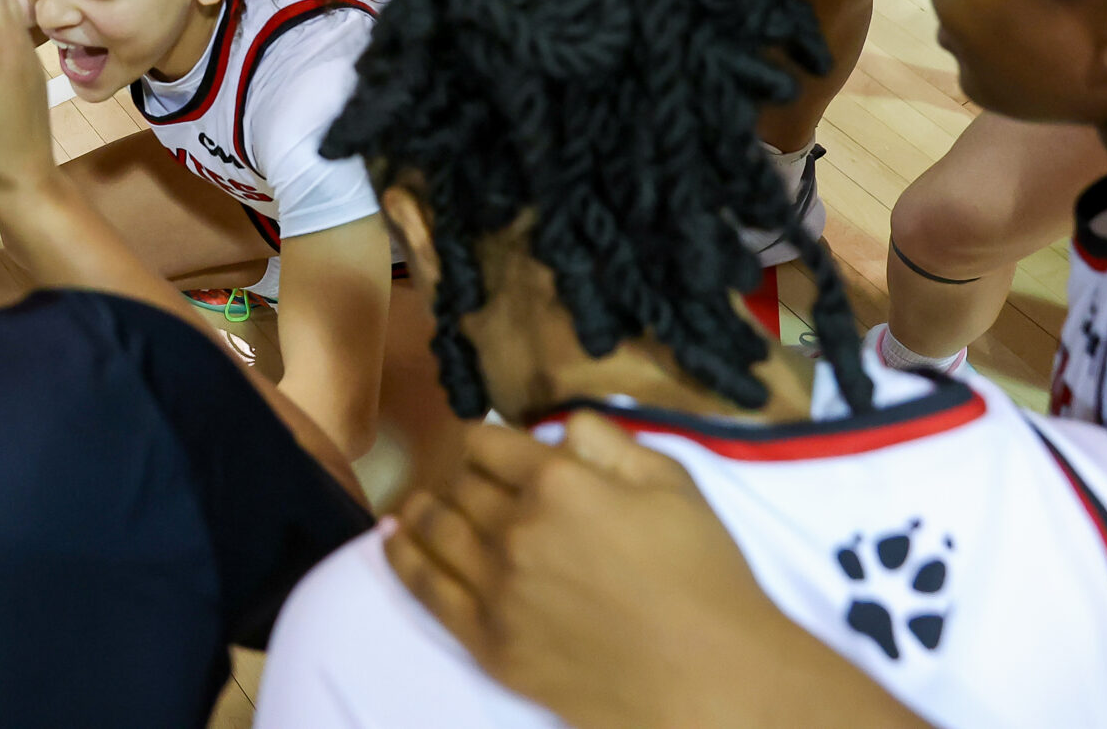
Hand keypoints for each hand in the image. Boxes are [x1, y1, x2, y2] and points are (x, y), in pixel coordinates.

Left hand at [391, 415, 918, 727]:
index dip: (485, 439)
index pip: (492, 443)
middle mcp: (516, 529)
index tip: (484, 443)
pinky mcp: (490, 642)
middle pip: (463, 486)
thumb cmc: (705, 580)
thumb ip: (611, 443)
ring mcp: (497, 589)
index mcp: (559, 483)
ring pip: (436, 530)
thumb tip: (564, 427)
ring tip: (415, 504)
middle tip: (464, 480)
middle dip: (462, 476)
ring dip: (423, 509)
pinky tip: (394, 541)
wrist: (712, 681)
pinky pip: (428, 590)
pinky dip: (403, 558)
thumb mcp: (673, 486)